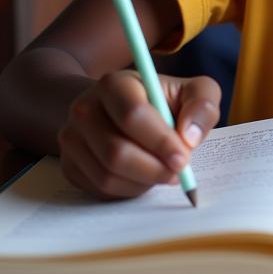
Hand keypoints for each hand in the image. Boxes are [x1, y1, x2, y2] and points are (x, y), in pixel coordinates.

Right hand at [57, 71, 219, 199]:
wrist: (122, 109)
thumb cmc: (164, 101)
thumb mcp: (192, 91)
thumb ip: (203, 104)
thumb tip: (189, 136)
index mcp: (114, 83)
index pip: (133, 115)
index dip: (160, 141)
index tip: (184, 158)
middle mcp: (84, 109)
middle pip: (116, 152)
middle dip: (153, 168)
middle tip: (178, 173)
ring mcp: (71, 138)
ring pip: (107, 175)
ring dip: (142, 182)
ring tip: (163, 172)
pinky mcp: (69, 165)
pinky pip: (99, 189)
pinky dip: (128, 190)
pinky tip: (144, 177)